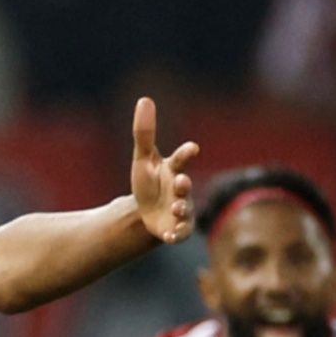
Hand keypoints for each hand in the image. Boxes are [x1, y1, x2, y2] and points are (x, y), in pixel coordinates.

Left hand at [129, 97, 198, 243]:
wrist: (145, 213)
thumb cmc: (149, 183)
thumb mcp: (142, 159)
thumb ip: (144, 132)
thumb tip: (145, 99)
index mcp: (174, 169)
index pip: (182, 159)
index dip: (187, 153)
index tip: (192, 148)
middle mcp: (181, 189)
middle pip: (185, 185)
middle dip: (184, 184)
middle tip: (181, 182)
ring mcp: (181, 209)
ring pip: (185, 209)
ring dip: (182, 209)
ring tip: (175, 208)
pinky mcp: (177, 228)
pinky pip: (181, 232)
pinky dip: (177, 234)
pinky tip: (170, 237)